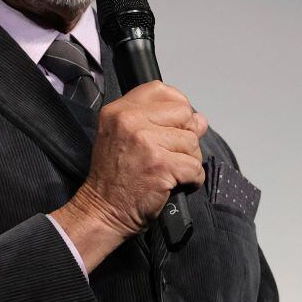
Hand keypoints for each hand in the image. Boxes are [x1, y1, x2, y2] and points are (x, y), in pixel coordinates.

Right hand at [54, 82, 207, 242]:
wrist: (101, 211)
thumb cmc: (114, 177)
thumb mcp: (124, 137)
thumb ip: (157, 121)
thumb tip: (200, 119)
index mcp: (119, 110)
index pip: (161, 90)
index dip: (176, 106)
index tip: (174, 125)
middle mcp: (130, 121)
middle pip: (184, 114)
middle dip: (185, 136)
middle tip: (171, 154)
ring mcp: (146, 142)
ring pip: (192, 142)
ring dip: (188, 161)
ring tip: (170, 172)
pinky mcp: (161, 165)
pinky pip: (195, 167)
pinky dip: (192, 180)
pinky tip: (176, 184)